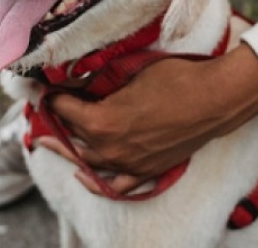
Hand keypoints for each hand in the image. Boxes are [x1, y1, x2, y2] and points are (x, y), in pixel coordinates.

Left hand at [36, 44, 257, 195]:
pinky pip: (115, 186)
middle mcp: (108, 148)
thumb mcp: (131, 72)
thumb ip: (102, 82)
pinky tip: (83, 175)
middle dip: (55, 121)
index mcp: (100, 121)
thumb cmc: (175, 79)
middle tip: (44, 111)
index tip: (46, 87)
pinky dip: (96, 182)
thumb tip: (82, 80)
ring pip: (86, 160)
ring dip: (68, 148)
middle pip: (69, 137)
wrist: (213, 99)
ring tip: (52, 140)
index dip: (52, 95)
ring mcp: (127, 164)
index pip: (63, 109)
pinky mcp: (146, 171)